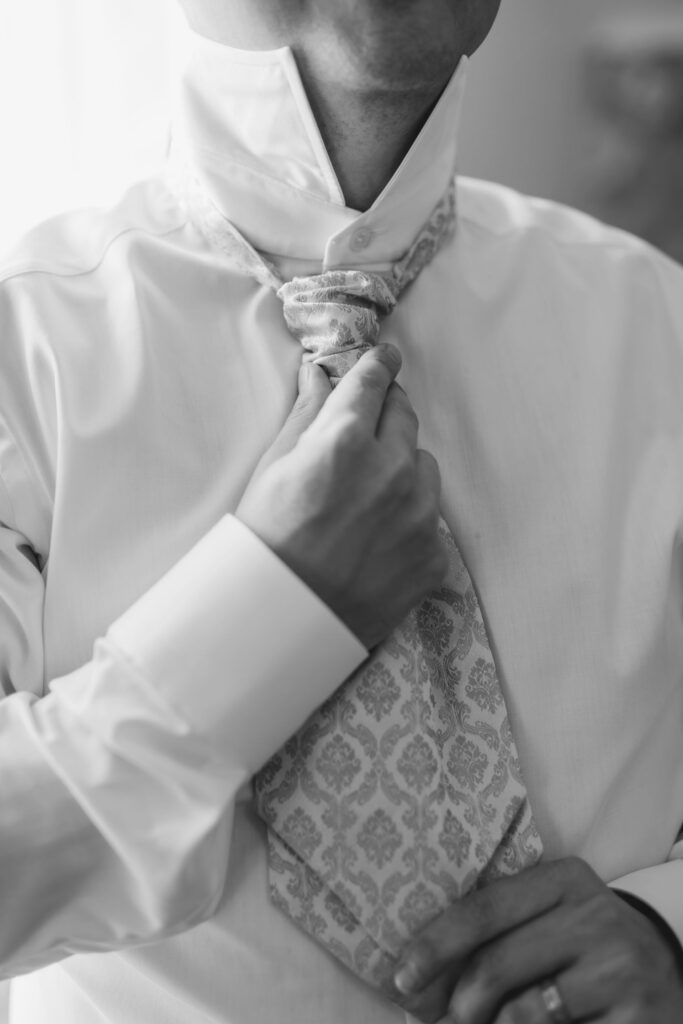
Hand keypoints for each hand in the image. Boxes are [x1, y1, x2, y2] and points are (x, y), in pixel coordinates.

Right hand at [236, 345, 446, 648]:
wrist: (283, 620)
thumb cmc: (266, 540)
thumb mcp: (273, 469)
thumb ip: (306, 415)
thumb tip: (319, 373)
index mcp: (344, 442)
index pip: (372, 383)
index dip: (378, 365)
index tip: (385, 358)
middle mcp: (391, 471)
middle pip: (405, 416)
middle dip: (388, 412)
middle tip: (368, 427)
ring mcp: (418, 515)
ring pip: (424, 465)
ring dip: (403, 466)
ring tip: (368, 496)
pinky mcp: (434, 555)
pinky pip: (430, 516)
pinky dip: (410, 517)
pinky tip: (379, 537)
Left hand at [391, 857, 682, 1023]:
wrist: (663, 970)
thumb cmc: (582, 944)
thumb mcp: (547, 918)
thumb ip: (496, 932)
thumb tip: (418, 972)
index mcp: (563, 879)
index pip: (485, 908)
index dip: (437, 944)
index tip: (402, 977)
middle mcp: (594, 914)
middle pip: (497, 963)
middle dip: (454, 1002)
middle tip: (433, 1021)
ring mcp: (619, 966)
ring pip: (523, 1011)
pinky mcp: (635, 1015)